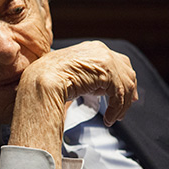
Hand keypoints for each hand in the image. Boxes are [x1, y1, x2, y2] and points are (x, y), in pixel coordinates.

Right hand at [8, 40, 137, 168]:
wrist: (40, 82)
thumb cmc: (46, 82)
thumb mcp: (67, 75)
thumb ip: (82, 76)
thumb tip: (92, 87)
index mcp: (88, 48)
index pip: (113, 59)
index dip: (121, 76)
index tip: (124, 92)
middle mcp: (97, 49)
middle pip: (125, 67)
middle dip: (128, 87)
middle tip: (127, 106)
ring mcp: (103, 57)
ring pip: (125, 82)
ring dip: (121, 103)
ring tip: (113, 118)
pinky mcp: (107, 70)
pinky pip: (120, 92)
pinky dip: (117, 108)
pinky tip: (108, 119)